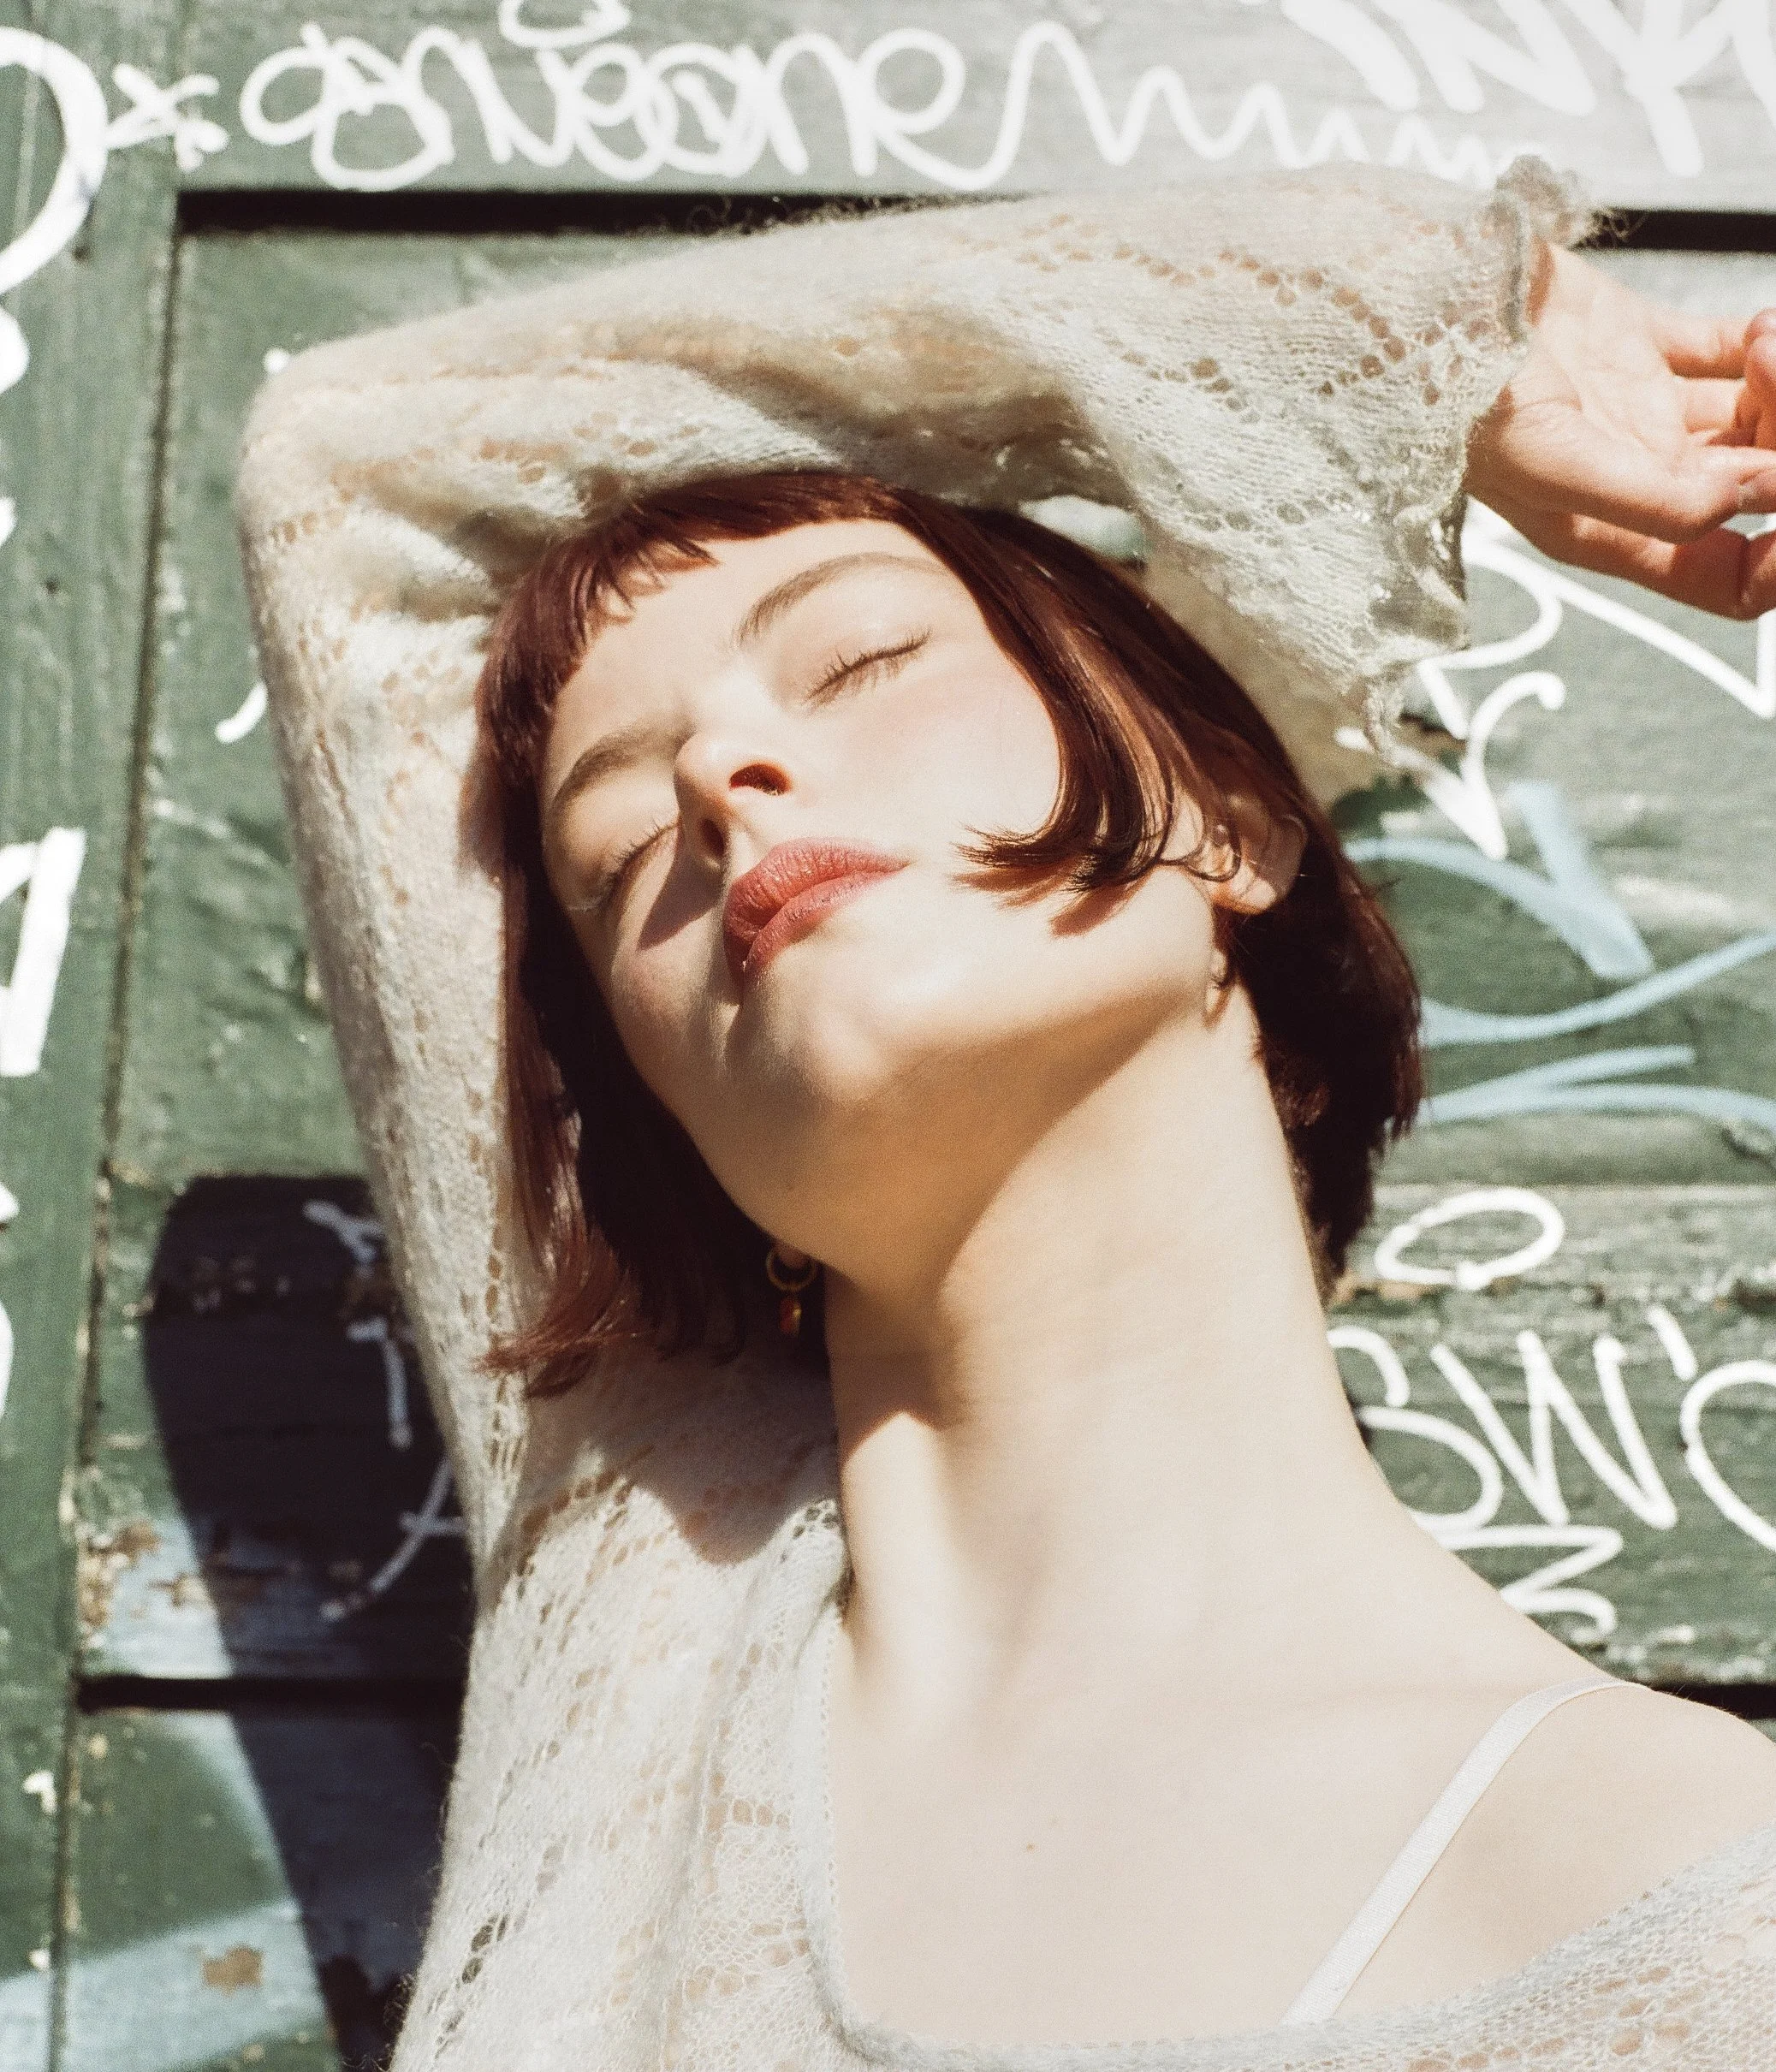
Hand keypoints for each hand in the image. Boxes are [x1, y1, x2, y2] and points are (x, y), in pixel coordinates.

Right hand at [1464, 244, 1775, 618]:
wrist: (1421, 298)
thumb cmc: (1464, 396)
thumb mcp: (1552, 467)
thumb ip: (1659, 501)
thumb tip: (1759, 499)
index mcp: (1610, 532)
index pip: (1725, 577)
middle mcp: (1632, 479)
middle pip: (1757, 485)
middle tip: (1774, 386)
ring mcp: (1639, 410)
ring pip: (1755, 417)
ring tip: (1762, 343)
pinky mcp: (1636, 344)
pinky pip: (1728, 352)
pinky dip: (1761, 339)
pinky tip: (1758, 327)